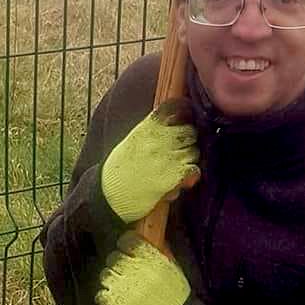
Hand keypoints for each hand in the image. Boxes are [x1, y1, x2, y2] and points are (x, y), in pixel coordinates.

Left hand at [95, 233, 190, 304]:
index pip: (127, 240)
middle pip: (113, 257)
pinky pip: (100, 295)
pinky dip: (106, 298)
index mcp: (153, 259)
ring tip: (123, 292)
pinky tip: (117, 303)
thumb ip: (155, 255)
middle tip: (125, 276)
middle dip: (117, 266)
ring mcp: (125, 288)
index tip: (125, 251)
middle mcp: (137, 270)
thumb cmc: (178, 302)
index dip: (124, 245)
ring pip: (105, 275)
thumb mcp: (173, 270)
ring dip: (111, 282)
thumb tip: (141, 243)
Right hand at [100, 106, 199, 223]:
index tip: (184, 117)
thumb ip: (153, 130)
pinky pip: (194, 169)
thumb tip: (179, 121)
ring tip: (175, 167)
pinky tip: (181, 179)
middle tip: (178, 150)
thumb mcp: (133, 140)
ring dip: (189, 159)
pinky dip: (191, 174)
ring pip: (194, 151)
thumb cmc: (120, 170)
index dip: (184, 111)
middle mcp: (158, 139)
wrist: (109, 195)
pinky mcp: (173, 176)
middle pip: (189, 131)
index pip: (173, 108)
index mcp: (147, 127)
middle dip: (188, 140)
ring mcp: (167, 157)